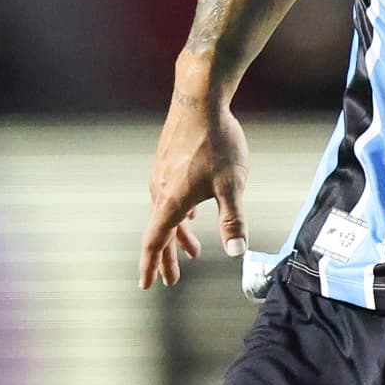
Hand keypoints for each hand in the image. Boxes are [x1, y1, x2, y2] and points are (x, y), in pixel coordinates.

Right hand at [141, 86, 250, 288]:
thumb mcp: (231, 184)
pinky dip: (178, 213)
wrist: (199, 98)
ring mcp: (161, 174)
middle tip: (172, 280)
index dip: (151, 266)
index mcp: (171, 200)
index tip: (148, 285)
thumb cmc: (216, 140)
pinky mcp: (167, 161)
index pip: (155, 241)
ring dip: (176, 235)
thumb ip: (233, 220)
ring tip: (191, 250)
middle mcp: (160, 190)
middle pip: (159, 232)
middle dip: (166, 258)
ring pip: (165, 213)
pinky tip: (192, 212)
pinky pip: (168, 197)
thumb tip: (236, 253)